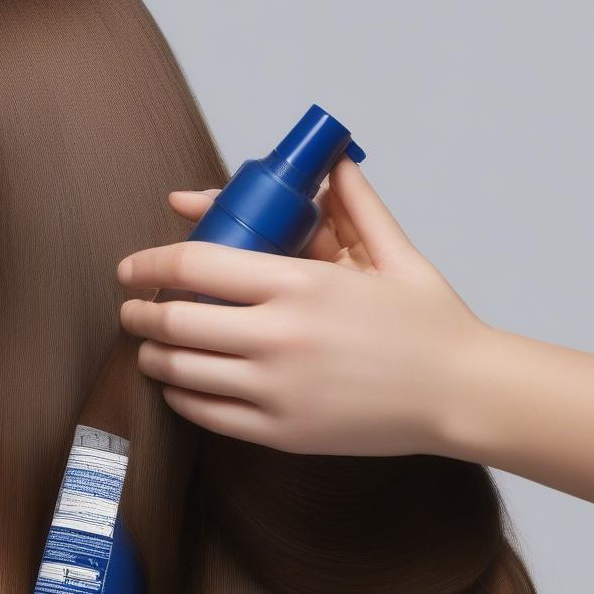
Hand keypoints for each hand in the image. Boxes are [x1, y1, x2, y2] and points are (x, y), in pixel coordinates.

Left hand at [116, 157, 490, 456]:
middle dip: (140, 313)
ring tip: (147, 348)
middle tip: (131, 310)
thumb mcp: (394, 252)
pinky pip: (207, 415)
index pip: (195, 263)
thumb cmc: (429, 323)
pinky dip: (180, 398)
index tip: (130, 268)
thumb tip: (332, 162)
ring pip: (183, 371)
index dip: (149, 262)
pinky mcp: (281, 431)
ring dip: (153, 355)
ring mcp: (277, 388)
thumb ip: (352, 204)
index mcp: (301, 282)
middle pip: (176, 319)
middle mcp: (280, 335)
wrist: (462, 394)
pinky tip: (177, 386)